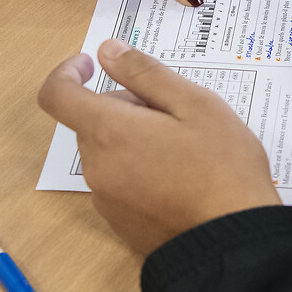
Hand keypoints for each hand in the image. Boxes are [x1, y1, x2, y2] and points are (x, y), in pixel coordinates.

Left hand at [38, 41, 281, 255]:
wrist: (233, 241)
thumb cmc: (222, 166)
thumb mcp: (194, 104)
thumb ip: (145, 74)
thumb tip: (107, 50)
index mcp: (109, 132)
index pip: (57, 95)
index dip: (66, 72)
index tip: (90, 65)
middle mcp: (97, 167)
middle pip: (93, 122)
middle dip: (124, 107)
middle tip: (176, 113)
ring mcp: (107, 200)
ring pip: (108, 151)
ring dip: (133, 139)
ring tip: (185, 148)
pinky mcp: (121, 223)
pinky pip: (119, 182)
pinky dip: (139, 169)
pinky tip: (180, 178)